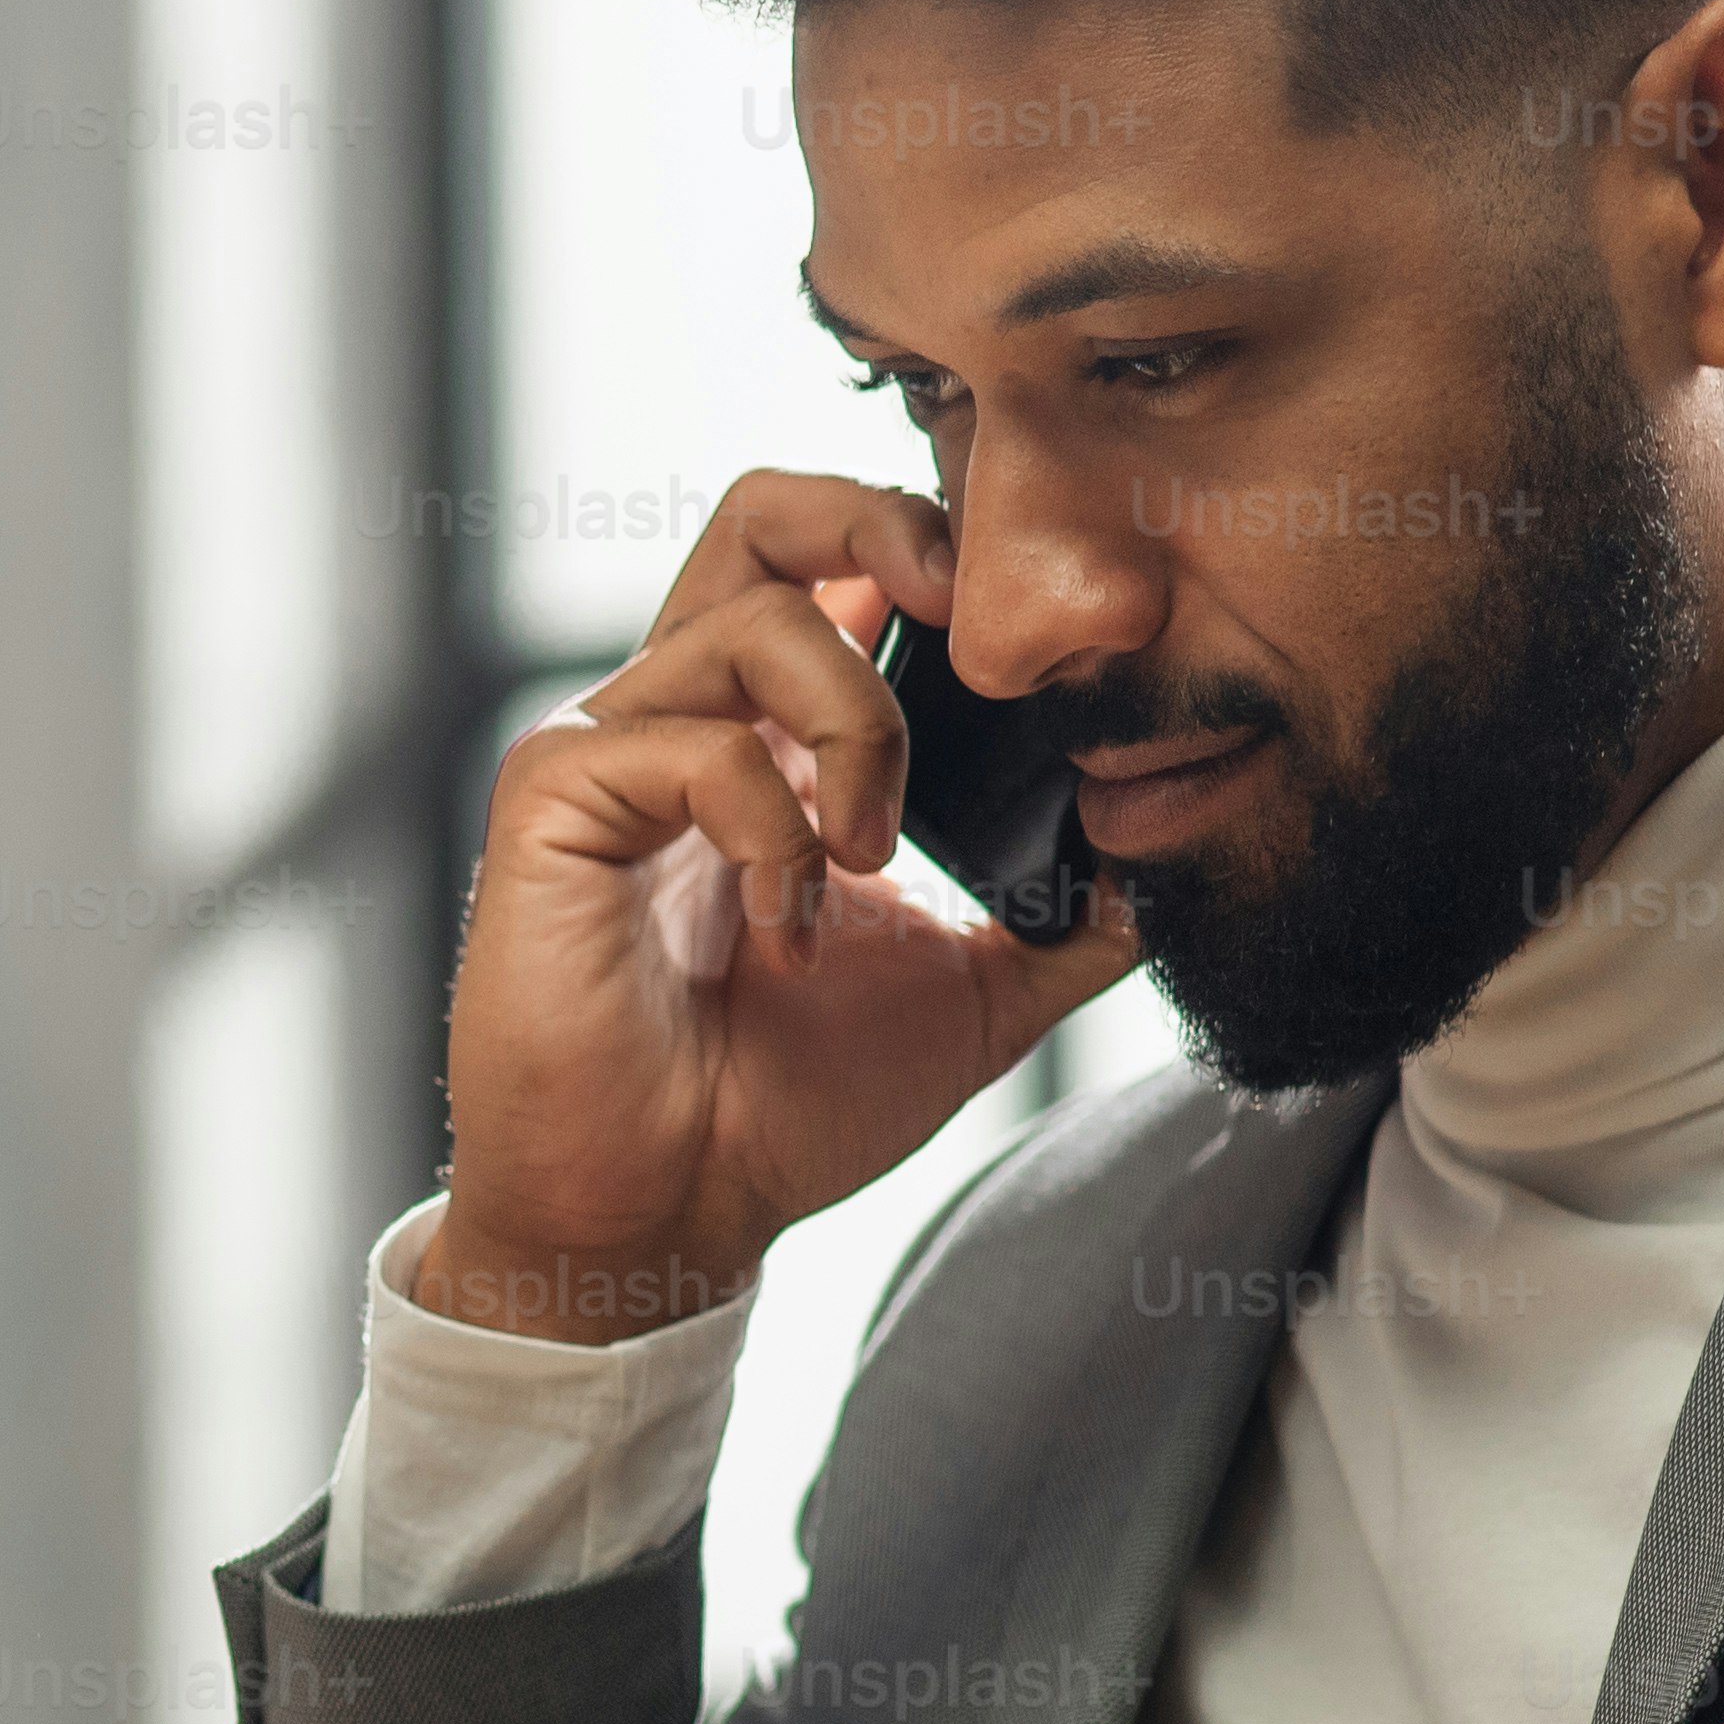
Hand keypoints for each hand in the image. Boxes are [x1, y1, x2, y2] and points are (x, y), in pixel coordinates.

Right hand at [403, 470, 1135, 1349]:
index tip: (1025, 631)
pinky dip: (774, 828)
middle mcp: (686, 716)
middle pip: (765, 511)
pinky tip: (788, 925)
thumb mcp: (972, 996)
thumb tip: (1170, 864)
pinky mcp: (553, 800)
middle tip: (963, 618)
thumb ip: (1063, 920)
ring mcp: (613, 748)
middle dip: (883, 526)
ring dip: (860, 729)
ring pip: (761, 622)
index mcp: (771, 738)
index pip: (837, 558)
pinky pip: (693, 744)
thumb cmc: (780, 1105)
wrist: (667, 1212)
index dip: (931, 544)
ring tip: (872, 857)